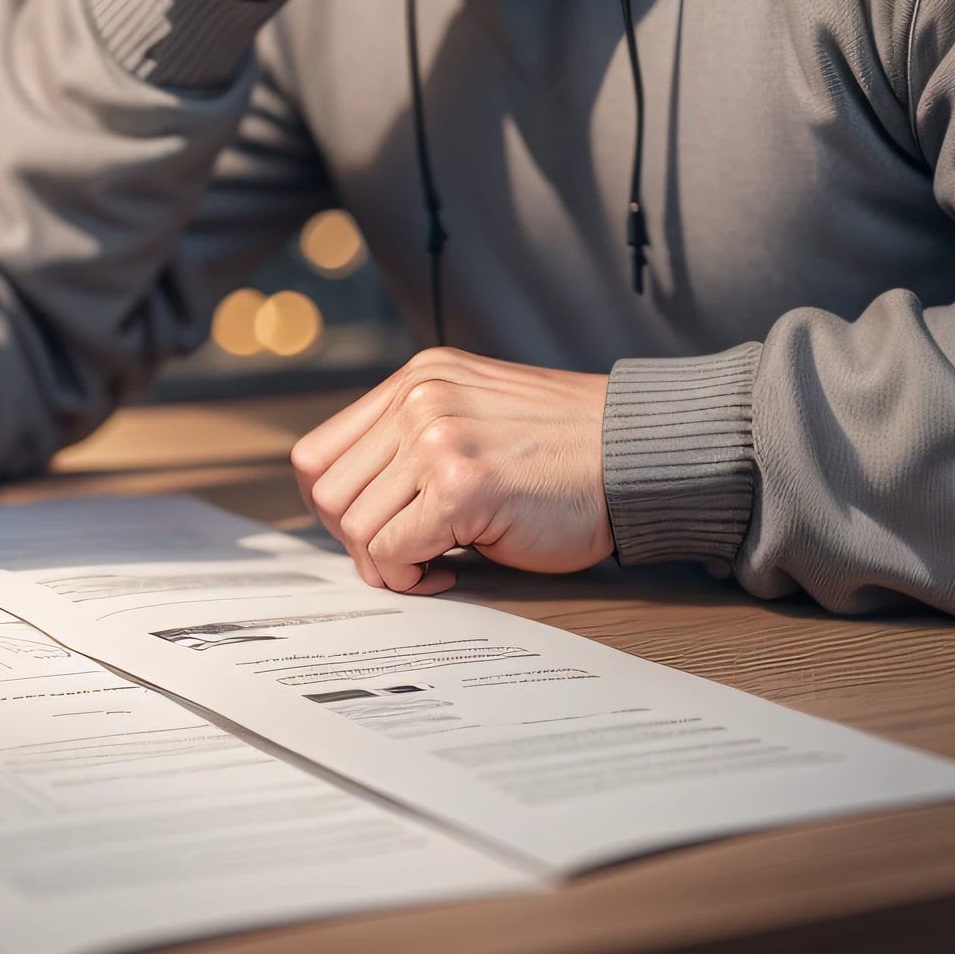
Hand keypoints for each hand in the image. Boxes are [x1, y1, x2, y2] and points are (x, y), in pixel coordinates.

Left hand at [290, 347, 613, 593]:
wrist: (634, 456)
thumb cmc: (565, 453)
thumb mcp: (473, 418)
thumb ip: (414, 441)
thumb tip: (350, 508)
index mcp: (418, 378)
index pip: (320, 452)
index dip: (337, 506)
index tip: (375, 530)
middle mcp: (420, 397)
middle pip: (328, 492)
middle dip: (359, 540)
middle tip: (408, 554)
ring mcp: (437, 436)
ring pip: (354, 526)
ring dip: (387, 561)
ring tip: (433, 559)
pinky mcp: (461, 484)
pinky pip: (391, 552)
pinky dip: (410, 576)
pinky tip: (449, 567)